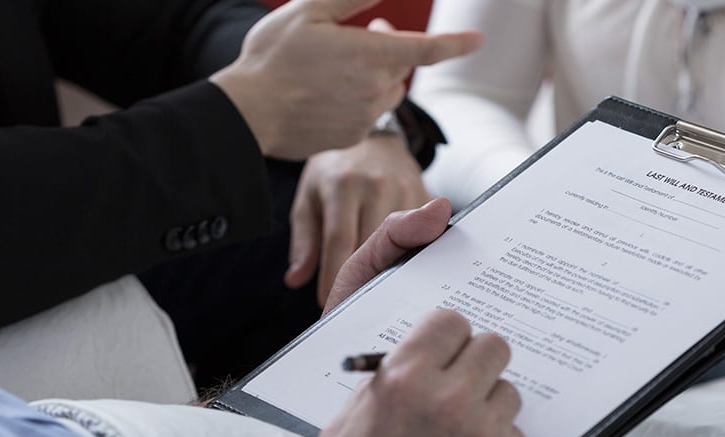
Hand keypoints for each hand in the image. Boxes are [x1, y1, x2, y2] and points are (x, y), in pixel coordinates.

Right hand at [210, 0, 481, 158]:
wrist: (248, 113)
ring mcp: (365, 116)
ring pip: (387, 92)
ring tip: (337, 69)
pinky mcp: (352, 136)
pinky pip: (367, 114)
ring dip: (375, 77)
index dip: (456, 43)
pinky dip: (356, 101)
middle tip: (358, 38)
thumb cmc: (272, 58)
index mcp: (370, 54)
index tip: (477, 40)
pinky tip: (325, 95)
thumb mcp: (308, 12)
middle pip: (400, 66)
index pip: (427, 48)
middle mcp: (375, 88)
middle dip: (388, 50)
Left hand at [285, 135, 431, 306]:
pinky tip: (406, 270)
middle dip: (362, 279)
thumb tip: (296, 280)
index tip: (328, 304)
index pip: (340, 241)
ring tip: (380, 291)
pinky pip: (423, 235)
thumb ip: (304, 241)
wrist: (375, 138)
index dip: (334, 275)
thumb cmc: (336, 172)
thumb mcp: (310, 199)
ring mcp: (407, 188)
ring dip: (390, 270)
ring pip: (402, 244)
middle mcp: (376, 184)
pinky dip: (413, 254)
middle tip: (352, 304)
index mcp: (342, 185)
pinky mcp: (428, 195)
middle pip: (373, 246)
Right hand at [314, 309, 527, 436]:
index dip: (445, 337)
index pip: (450, 323)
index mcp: (404, 383)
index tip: (442, 350)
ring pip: (508, 392)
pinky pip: (514, 436)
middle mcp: (451, 403)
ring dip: (488, 406)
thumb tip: (406, 361)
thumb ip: (379, 387)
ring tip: (460, 433)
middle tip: (459, 383)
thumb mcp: (342, 431)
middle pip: (493, 347)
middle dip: (475, 363)